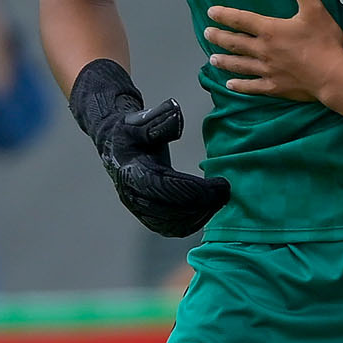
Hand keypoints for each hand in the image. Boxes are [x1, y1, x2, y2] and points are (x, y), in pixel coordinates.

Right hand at [67, 58, 230, 237]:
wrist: (117, 147)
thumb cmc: (131, 132)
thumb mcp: (140, 120)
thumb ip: (157, 119)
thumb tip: (176, 115)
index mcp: (132, 171)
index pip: (165, 187)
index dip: (194, 189)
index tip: (220, 184)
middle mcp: (132, 195)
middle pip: (170, 210)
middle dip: (202, 204)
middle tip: (225, 193)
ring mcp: (139, 209)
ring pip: (172, 223)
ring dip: (199, 215)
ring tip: (220, 200)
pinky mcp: (147, 216)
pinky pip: (171, 228)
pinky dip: (192, 222)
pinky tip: (208, 210)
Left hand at [205, 0, 342, 101]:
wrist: (331, 76)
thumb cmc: (324, 43)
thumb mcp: (314, 10)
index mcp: (270, 30)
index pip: (241, 19)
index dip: (224, 15)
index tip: (210, 12)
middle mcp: (263, 50)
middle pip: (235, 42)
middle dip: (219, 37)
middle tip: (207, 33)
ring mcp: (267, 70)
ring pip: (239, 64)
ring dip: (225, 61)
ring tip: (213, 59)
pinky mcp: (274, 87)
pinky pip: (252, 86)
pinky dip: (240, 86)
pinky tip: (230, 85)